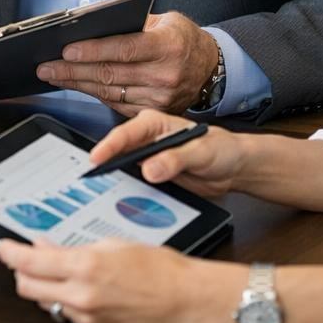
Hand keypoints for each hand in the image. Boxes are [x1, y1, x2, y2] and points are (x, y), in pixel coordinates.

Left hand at [0, 238, 241, 322]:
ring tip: (62, 272)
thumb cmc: (160, 267)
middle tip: (25, 259)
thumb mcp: (113, 244)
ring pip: (46, 303)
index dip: (9, 253)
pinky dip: (67, 301)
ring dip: (46, 287)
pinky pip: (68, 315)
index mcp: (85, 267)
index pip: (29, 262)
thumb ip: (74, 248)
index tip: (2, 246)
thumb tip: (45, 247)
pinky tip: (83, 290)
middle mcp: (82, 296)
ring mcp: (87, 318)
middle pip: (27, 288)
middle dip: (21, 272)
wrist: (187, 299)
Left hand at [35, 11, 217, 114]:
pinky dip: (93, 95)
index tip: (67, 50)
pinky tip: (76, 87)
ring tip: (53, 75)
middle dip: (73, 70)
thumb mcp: (166, 20)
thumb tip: (91, 23)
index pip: (124, 49)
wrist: (210, 68)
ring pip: (109, 92)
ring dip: (76, 84)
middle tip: (46, 66)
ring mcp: (160, 97)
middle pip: (110, 73)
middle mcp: (165, 74)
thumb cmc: (183, 39)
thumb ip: (133, 22)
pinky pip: (116, 105)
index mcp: (169, 46)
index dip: (93, 51)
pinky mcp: (154, 111)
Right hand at [87, 110, 248, 197]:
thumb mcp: (202, 152)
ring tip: (97, 192)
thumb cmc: (222, 150)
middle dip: (104, 165)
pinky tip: (118, 199)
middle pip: (118, 151)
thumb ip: (176, 159)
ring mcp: (146, 158)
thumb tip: (149, 169)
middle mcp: (146, 139)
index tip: (97, 159)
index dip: (109, 146)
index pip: (126, 133)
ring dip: (112, 179)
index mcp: (155, 123)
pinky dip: (125, 189)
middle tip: (89, 180)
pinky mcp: (149, 175)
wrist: (233, 169)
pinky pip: (132, 182)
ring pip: (122, 168)